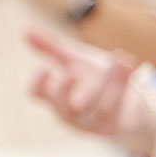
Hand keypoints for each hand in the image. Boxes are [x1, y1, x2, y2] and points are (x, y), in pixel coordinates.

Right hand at [25, 27, 145, 141]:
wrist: (129, 106)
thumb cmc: (95, 82)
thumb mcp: (74, 60)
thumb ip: (52, 47)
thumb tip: (26, 30)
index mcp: (55, 96)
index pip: (37, 94)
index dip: (38, 83)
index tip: (44, 67)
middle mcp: (70, 112)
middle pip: (63, 106)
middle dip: (65, 90)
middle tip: (71, 72)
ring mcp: (92, 123)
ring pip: (96, 107)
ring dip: (106, 81)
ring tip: (115, 58)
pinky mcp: (115, 127)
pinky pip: (118, 106)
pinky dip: (123, 82)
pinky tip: (127, 61)